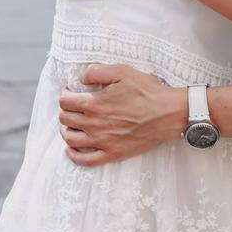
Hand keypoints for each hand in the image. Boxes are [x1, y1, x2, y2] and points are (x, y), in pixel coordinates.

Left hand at [58, 64, 185, 164]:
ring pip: (70, 140)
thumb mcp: (122, 71)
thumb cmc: (146, 91)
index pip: (65, 102)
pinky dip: (74, 155)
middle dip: (65, 111)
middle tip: (71, 106)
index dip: (64, 95)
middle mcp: (94, 124)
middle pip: (65, 120)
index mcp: (94, 103)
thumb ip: (97, 71)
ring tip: (70, 124)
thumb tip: (81, 77)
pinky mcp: (112, 154)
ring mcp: (102, 141)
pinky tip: (73, 149)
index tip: (69, 92)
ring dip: (65, 131)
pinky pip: (85, 160)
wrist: (167, 114)